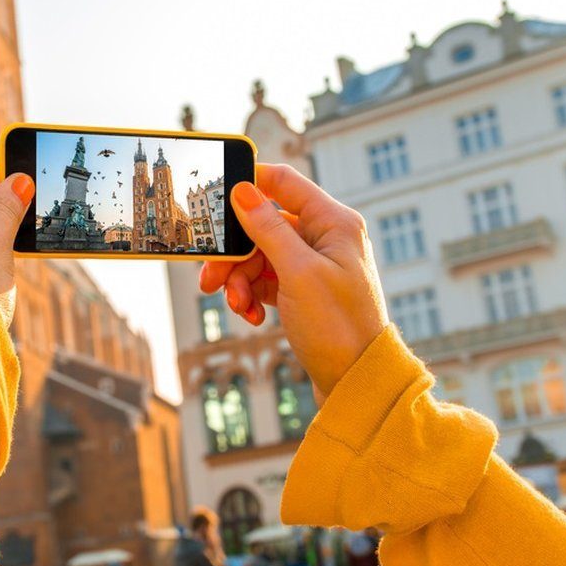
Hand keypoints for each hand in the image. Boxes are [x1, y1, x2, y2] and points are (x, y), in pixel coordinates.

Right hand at [199, 164, 388, 400]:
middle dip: (235, 253)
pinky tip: (252, 315)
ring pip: (260, 256)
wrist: (356, 383)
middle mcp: (326, 238)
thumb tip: (243, 190)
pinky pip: (266, 280)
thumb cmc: (339, 328)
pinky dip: (253, 295)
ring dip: (240, 281)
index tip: (213, 197)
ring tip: (237, 305)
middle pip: (264, 225)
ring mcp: (315, 265)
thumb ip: (268, 228)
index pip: (284, 182)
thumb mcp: (298, 273)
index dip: (248, 184)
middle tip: (210, 277)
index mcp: (334, 223)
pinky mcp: (304, 290)